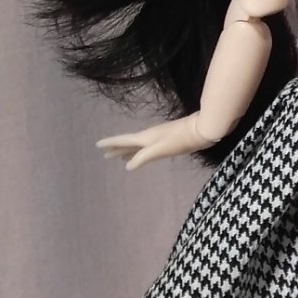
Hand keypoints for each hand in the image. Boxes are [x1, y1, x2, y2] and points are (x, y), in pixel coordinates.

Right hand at [96, 113, 214, 170]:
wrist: (200, 130)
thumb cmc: (179, 140)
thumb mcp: (159, 150)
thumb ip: (143, 157)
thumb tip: (127, 166)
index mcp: (145, 138)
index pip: (123, 140)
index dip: (110, 143)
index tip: (97, 145)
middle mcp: (148, 137)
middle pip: (128, 143)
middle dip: (116, 149)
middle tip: (104, 155)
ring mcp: (157, 138)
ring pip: (137, 145)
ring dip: (127, 151)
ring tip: (118, 157)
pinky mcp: (166, 141)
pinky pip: (145, 147)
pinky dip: (138, 151)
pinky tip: (141, 154)